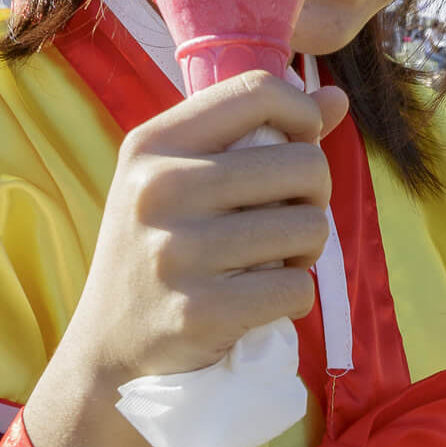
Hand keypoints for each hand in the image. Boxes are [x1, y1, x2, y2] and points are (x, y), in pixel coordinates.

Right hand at [59, 72, 349, 383]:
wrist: (109, 354)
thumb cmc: (159, 254)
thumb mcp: (181, 182)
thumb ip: (257, 135)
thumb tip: (336, 97)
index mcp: (154, 145)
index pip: (258, 92)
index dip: (303, 115)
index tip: (299, 147)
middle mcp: (161, 189)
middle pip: (304, 163)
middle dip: (314, 196)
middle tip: (285, 223)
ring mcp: (178, 251)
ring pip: (311, 227)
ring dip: (307, 251)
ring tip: (271, 263)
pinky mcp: (201, 312)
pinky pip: (297, 289)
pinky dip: (293, 299)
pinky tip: (260, 302)